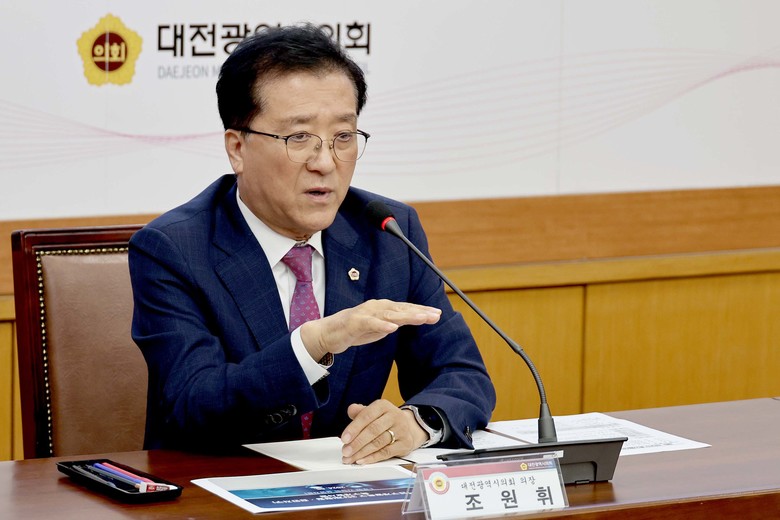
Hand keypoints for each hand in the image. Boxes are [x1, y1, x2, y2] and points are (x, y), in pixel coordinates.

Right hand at [300, 299, 440, 360]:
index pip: (405, 309)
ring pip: (390, 314)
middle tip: (435, 314)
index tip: (437, 314)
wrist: (327, 333)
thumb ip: (391, 323)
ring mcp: (366, 313)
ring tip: (422, 318)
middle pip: (401, 309)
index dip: (421, 311)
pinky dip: (382, 325)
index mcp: (382, 308)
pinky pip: (371, 323)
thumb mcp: (378, 328)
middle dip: (419, 312)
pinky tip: (394, 328)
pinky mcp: (355, 322)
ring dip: (407, 315)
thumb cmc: (354, 330)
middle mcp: (376, 307)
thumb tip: (407, 322)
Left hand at [340, 400, 428, 464]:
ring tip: (350, 458)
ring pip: (379, 443)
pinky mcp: (405, 443)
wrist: (408, 427)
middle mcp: (394, 416)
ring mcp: (401, 430)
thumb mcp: (373, 413)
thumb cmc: (385, 420)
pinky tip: (362, 460)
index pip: (367, 416)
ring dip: (362, 452)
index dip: (354, 428)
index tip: (344, 438)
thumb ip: (360, 412)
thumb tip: (351, 409)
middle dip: (357, 442)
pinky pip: (386, 452)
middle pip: (373, 430)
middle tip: (346, 451)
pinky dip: (372, 458)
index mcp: (383, 406)